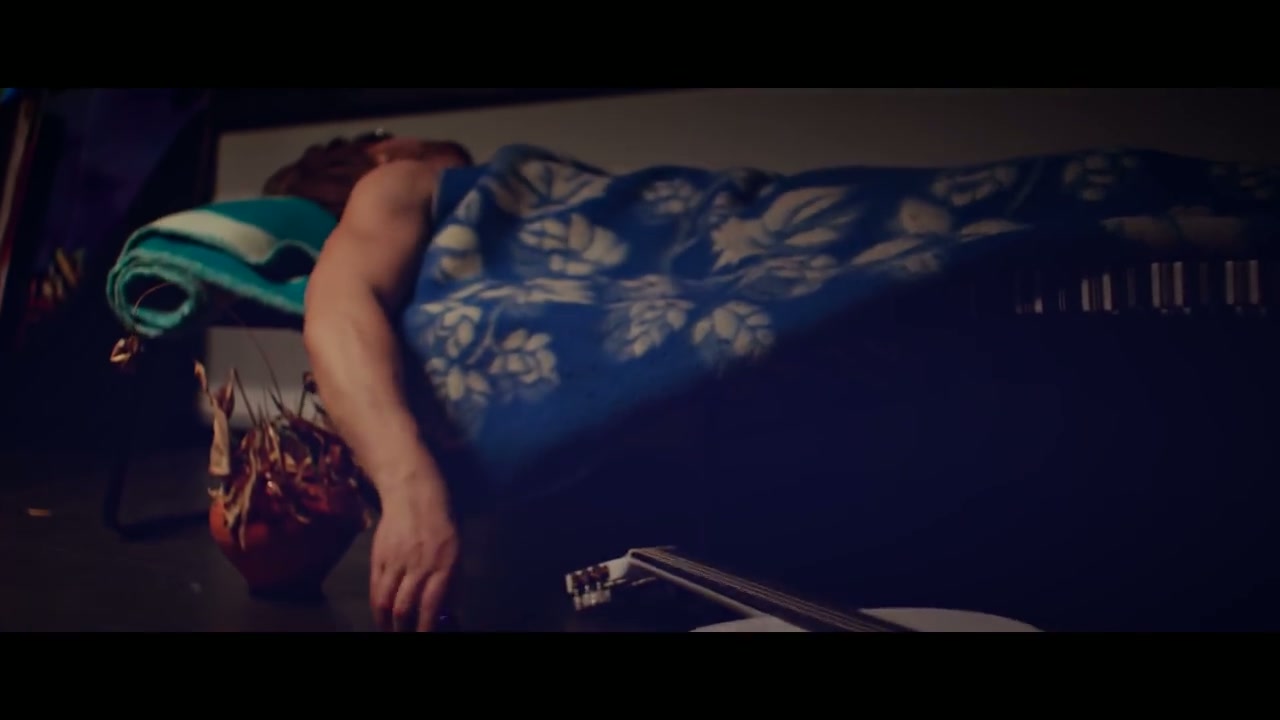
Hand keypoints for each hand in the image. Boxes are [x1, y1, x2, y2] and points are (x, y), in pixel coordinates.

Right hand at [369, 479, 458, 631]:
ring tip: (389, 630)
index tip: (423, 637)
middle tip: (404, 636)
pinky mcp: (378, 556)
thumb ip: (453, 581)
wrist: (413, 492)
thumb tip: (449, 611)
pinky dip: (377, 604)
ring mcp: (396, 561)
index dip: (425, 627)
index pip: (431, 605)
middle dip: (403, 629)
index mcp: (443, 564)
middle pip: (404, 607)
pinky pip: (375, 586)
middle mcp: (419, 565)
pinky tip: (380, 613)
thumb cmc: (441, 521)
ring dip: (386, 621)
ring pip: (385, 600)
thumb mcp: (456, 550)